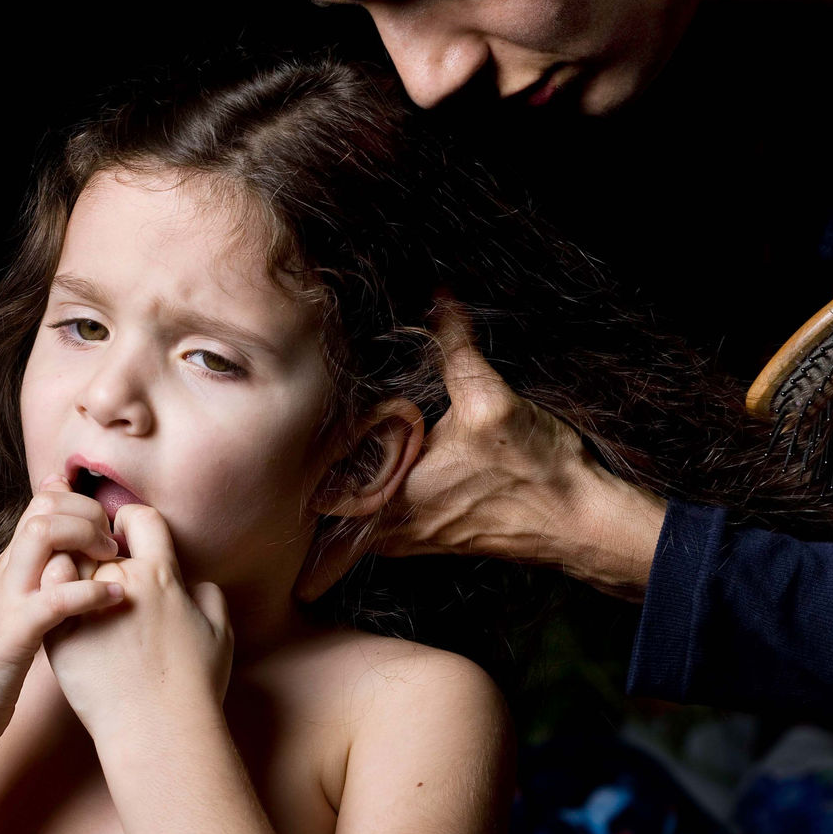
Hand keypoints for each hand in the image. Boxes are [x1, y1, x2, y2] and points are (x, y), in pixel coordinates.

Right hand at [0, 482, 123, 747]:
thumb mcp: (6, 614)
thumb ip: (28, 585)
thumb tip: (60, 563)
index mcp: (7, 568)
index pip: (40, 505)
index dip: (77, 501)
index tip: (105, 524)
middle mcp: (6, 575)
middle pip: (43, 507)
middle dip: (86, 511)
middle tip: (113, 544)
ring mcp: (8, 600)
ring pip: (41, 535)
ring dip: (85, 536)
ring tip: (113, 561)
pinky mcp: (14, 634)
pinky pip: (55, 599)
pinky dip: (90, 592)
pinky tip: (115, 598)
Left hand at [43, 503, 232, 741]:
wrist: (157, 730)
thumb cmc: (194, 685)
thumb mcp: (219, 631)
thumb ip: (208, 596)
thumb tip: (193, 585)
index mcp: (161, 576)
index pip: (140, 518)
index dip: (130, 520)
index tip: (125, 535)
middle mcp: (122, 583)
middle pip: (97, 542)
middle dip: (97, 550)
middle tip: (101, 570)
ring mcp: (87, 609)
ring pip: (67, 564)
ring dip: (71, 570)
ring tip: (78, 590)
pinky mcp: (60, 636)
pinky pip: (47, 599)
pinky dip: (50, 596)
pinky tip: (60, 612)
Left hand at [295, 305, 667, 600]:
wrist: (580, 520)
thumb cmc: (537, 471)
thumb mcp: (492, 400)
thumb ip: (457, 346)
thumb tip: (438, 297)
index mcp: (398, 494)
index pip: (324, 498)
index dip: (292, 485)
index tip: (259, 490)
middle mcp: (399, 525)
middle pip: (330, 519)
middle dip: (297, 507)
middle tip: (252, 507)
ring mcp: (417, 537)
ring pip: (354, 530)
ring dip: (329, 514)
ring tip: (290, 501)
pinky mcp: (436, 537)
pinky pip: (380, 533)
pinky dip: (361, 518)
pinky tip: (355, 496)